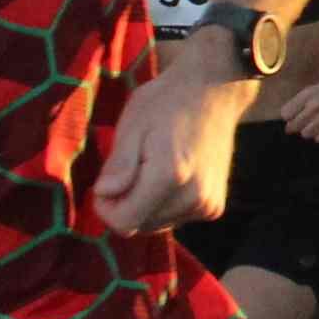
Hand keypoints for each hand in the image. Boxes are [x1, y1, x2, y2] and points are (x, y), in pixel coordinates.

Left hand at [87, 61, 244, 233]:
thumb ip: (119, 164)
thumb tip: (104, 195)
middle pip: (140, 226)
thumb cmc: (166, 102)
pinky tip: (170, 176)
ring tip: (151, 169)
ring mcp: (207, 205)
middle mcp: (193, 197)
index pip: (125, 222)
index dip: (106, 207)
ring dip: (145, 206)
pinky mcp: (214, 207)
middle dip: (126, 204)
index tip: (105, 182)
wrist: (214, 91)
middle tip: (130, 168)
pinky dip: (164, 205)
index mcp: (170, 175)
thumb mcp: (132, 124)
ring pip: (156, 225)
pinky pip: (175, 219)